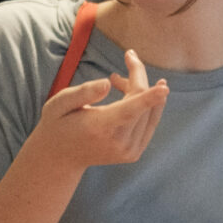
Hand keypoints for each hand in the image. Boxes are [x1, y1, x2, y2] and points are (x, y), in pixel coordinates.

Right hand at [29, 49, 168, 172]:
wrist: (60, 158)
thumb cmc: (58, 124)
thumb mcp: (58, 104)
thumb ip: (83, 92)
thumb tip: (108, 83)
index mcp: (99, 128)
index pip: (129, 110)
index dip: (148, 97)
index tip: (164, 87)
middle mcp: (118, 143)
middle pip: (142, 103)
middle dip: (136, 79)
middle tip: (121, 64)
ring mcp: (128, 151)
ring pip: (149, 112)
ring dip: (140, 91)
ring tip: (118, 80)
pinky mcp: (134, 153)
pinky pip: (149, 123)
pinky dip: (145, 106)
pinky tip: (129, 95)